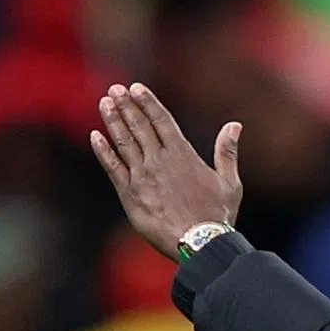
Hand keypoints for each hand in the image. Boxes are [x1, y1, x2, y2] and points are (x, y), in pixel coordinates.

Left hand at [91, 83, 242, 259]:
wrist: (198, 242)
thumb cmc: (217, 215)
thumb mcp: (230, 182)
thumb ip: (227, 152)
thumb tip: (234, 126)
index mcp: (183, 154)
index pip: (161, 120)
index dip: (147, 102)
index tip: (136, 87)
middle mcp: (159, 160)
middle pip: (139, 126)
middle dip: (126, 105)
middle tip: (114, 89)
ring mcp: (142, 176)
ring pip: (123, 142)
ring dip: (113, 121)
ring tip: (105, 103)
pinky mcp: (129, 194)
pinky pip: (112, 167)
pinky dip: (103, 151)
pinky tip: (95, 136)